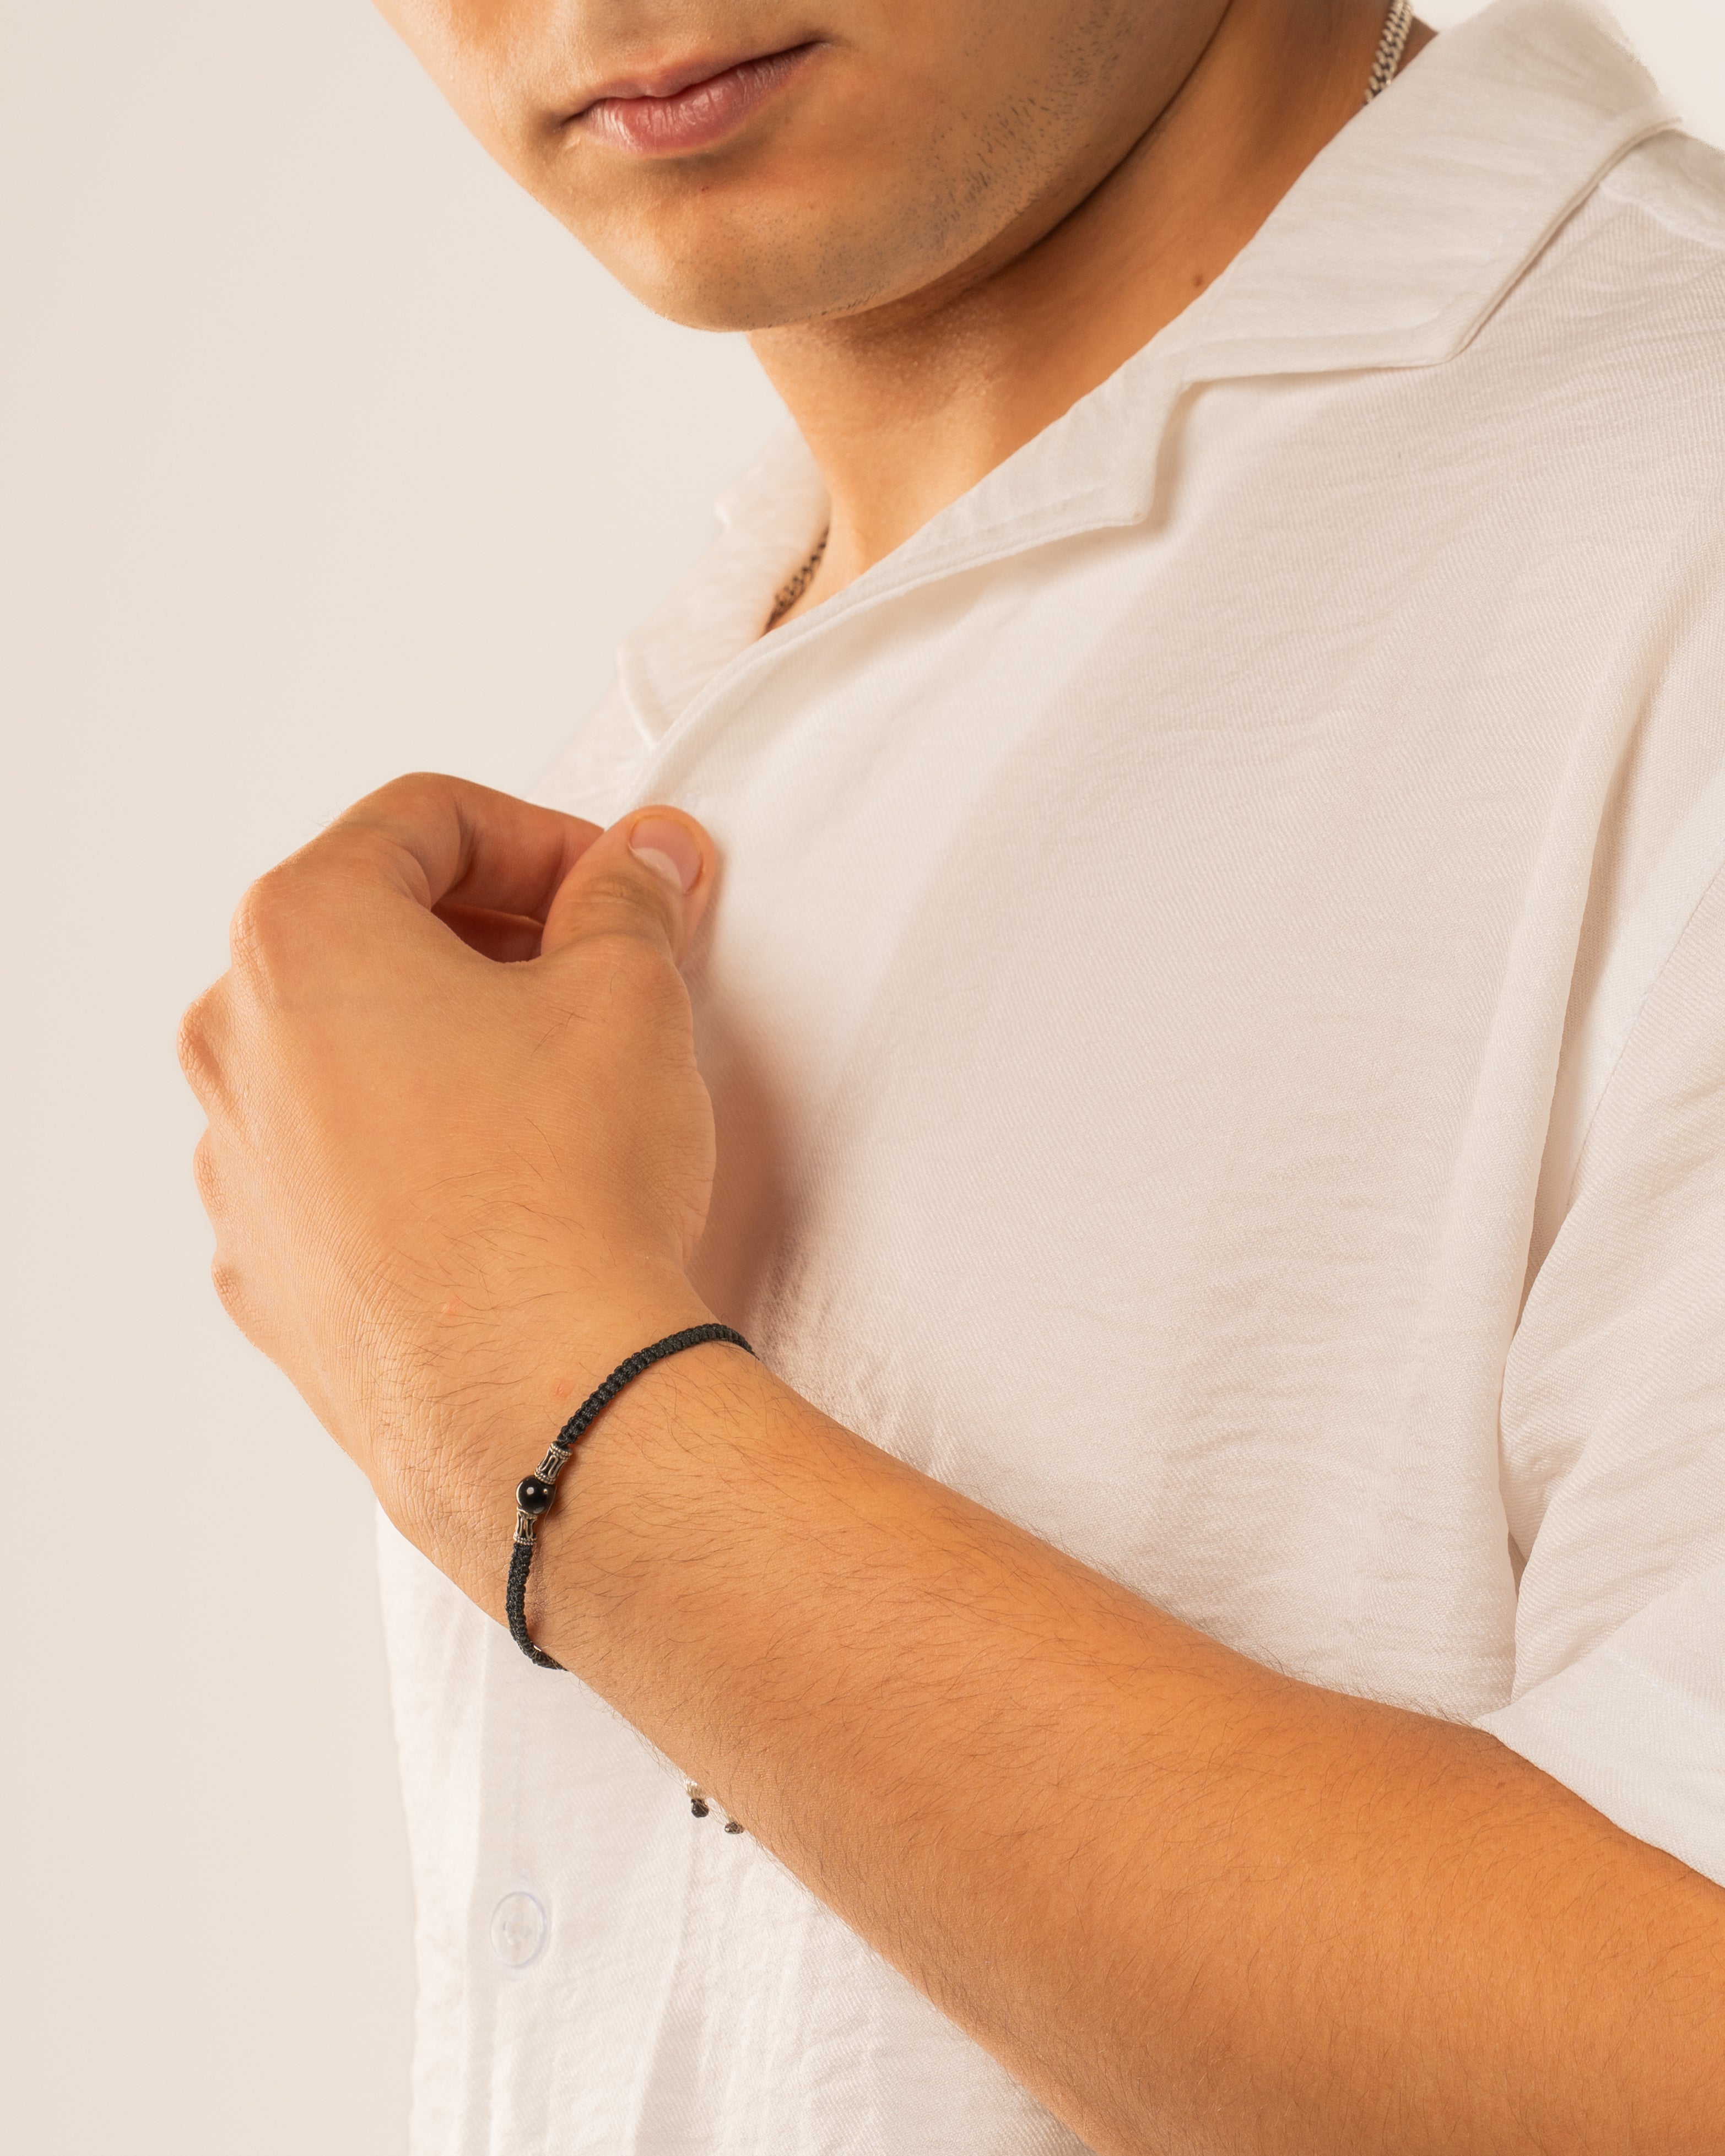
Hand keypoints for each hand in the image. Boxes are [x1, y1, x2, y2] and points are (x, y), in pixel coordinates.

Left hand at [178, 773, 720, 1593]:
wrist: (542, 1395)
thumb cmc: (566, 1186)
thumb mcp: (629, 993)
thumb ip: (628, 898)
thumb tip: (643, 856)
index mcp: (302, 938)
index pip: (423, 820)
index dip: (542, 835)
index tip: (615, 885)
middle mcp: (236, 1043)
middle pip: (369, 931)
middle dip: (493, 934)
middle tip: (599, 972)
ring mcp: (238, 1168)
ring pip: (346, 1054)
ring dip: (447, 1041)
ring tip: (556, 1088)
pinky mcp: (268, 1271)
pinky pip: (336, 1168)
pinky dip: (413, 1149)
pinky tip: (503, 1188)